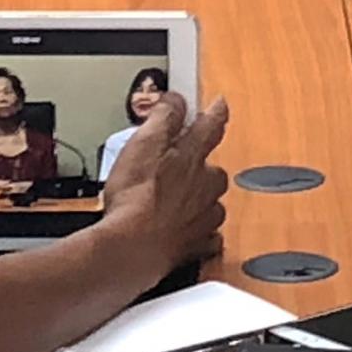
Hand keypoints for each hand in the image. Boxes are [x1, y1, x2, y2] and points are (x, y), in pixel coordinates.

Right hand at [97, 93, 229, 271]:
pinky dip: (195, 231)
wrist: (131, 250)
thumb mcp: (142, 144)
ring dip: (197, 198)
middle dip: (199, 165)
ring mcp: (204, 217)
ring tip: (169, 200)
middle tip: (174, 164)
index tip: (219, 104)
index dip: (215, 112)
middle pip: (213, 168)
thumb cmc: (134, 200)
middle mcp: (206, 186)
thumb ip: (163, 118)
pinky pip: (206, 235)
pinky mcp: (196, 246)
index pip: (212, 125)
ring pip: (210, 201)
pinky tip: (177, 229)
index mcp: (193, 156)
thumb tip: (175, 100)